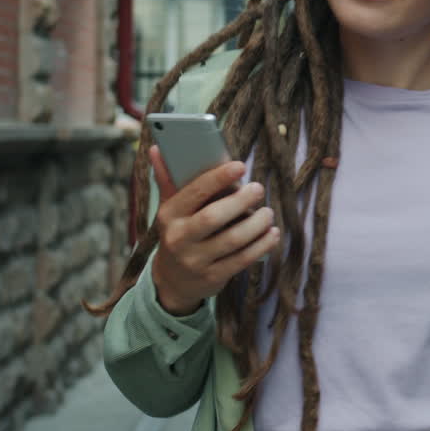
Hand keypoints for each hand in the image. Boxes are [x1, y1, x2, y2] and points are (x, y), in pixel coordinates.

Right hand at [148, 146, 279, 314]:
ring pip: (232, 240)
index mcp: (168, 215)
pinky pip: (241, 260)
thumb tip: (157, 148)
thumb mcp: (169, 210)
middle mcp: (179, 238)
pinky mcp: (212, 278)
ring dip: (256, 224)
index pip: (193, 193)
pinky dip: (261, 245)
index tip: (240, 166)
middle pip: (213, 217)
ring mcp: (195, 261)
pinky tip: (272, 234)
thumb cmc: (178, 234)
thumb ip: (168, 181)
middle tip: (259, 188)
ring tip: (268, 213)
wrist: (173, 282)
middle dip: (240, 201)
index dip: (217, 178)